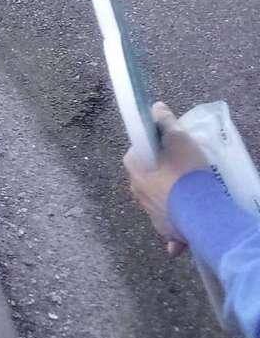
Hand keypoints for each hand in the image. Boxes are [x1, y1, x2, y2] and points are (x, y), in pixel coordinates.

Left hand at [123, 102, 210, 256]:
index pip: (137, 153)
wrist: (202, 213)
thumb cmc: (187, 173)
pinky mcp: (166, 229)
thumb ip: (165, 121)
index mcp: (134, 170)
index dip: (151, 147)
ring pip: (159, 199)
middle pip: (147, 176)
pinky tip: (186, 219)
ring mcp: (151, 213)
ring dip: (170, 195)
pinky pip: (170, 223)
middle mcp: (136, 193)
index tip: (166, 147)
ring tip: (188, 191)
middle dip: (160, 171)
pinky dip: (175, 222)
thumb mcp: (178, 139)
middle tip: (181, 167)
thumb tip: (155, 108)